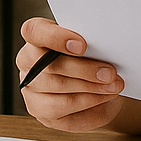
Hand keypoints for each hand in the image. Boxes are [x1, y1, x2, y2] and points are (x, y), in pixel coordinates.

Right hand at [18, 17, 125, 131]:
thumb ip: (92, 42)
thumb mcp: (94, 45)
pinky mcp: (38, 110)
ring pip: (57, 87)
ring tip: (112, 85)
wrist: (101, 88)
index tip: (82, 45)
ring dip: (90, 87)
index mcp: (37, 36)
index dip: (56, 38)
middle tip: (110, 73)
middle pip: (50, 65)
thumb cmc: (94, 58)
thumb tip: (105, 48)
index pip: (33, 31)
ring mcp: (30, 87)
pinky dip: (88, 101)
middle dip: (84, 70)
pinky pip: (61, 108)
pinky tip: (104, 96)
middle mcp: (28, 61)